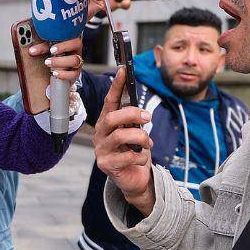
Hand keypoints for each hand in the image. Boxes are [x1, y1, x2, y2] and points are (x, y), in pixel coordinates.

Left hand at [29, 35, 83, 83]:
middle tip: (51, 51)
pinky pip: (73, 74)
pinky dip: (63, 74)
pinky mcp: (75, 73)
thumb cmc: (51, 55)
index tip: (52, 44)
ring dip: (60, 61)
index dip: (63, 36)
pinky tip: (54, 73)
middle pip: (77, 44)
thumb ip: (42, 44)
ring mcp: (76, 62)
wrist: (53, 72)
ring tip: (47, 62)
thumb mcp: (47, 47)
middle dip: (63, 47)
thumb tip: (31, 47)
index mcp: (69, 39)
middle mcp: (75, 49)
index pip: (71, 34)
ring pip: (75, 60)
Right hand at [93, 67, 154, 213]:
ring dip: (141, 138)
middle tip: (147, 118)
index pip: (110, 101)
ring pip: (121, 136)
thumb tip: (142, 114)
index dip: (116, 86)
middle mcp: (100, 134)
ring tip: (148, 143)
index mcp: (107, 123)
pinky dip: (141, 157)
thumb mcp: (135, 134)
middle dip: (132, 115)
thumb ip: (134, 123)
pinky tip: (142, 159)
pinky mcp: (106, 164)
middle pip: (113, 117)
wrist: (134, 179)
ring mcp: (101, 150)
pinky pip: (128, 156)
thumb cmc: (134, 153)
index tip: (124, 71)